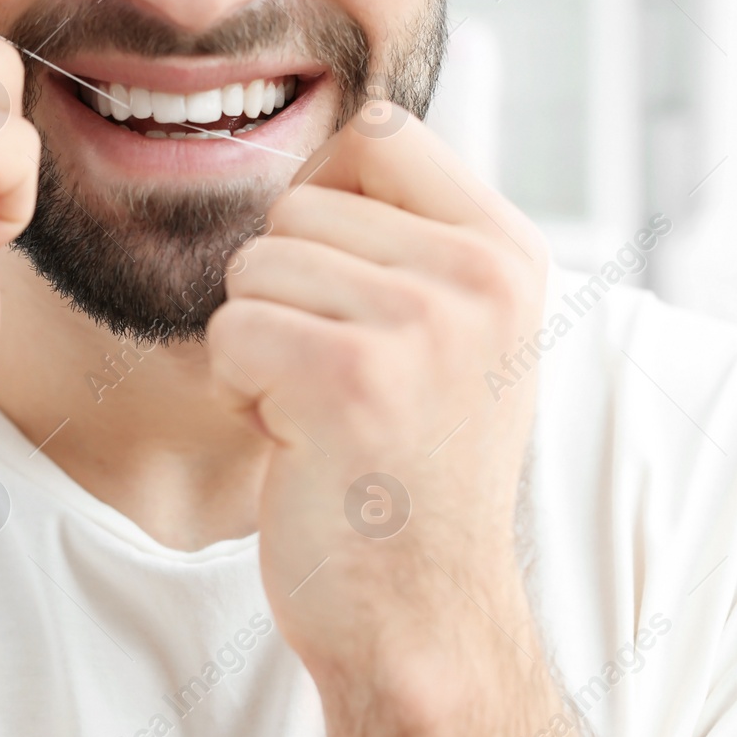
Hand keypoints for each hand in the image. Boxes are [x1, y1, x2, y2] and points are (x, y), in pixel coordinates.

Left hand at [208, 104, 547, 694]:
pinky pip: (229, 330)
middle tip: (337, 377)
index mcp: (508, 248)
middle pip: (296, 202)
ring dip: (258, 344)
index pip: (378, 128)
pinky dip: (237, 389)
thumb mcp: (454, 331)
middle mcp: (481, 274)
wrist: (420, 613)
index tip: (340, 288)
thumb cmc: (410, 467)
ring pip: (252, 267)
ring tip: (319, 410)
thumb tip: (346, 124)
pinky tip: (296, 440)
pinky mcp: (350, 378)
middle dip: (284, 291)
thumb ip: (414, 233)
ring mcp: (422, 323)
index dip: (324, 197)